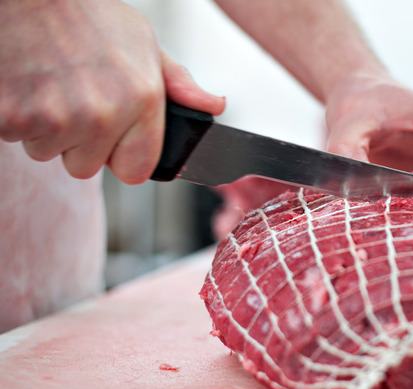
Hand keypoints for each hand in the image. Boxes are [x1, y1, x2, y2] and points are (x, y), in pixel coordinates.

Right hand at [0, 0, 224, 183]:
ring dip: (46, 128)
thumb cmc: (88, 15)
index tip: (113, 139)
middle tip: (74, 98)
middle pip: (85, 166)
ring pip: (48, 152)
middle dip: (79, 141)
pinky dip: (14, 116)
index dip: (122, 157)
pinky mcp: (11, 116)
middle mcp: (101, 113)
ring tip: (49, 86)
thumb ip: (179, 84)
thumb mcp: (144, 43)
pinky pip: (14, 137)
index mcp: (140, 100)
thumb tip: (214, 107)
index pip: (135, 171)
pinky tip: (26, 85)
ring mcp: (54, 117)